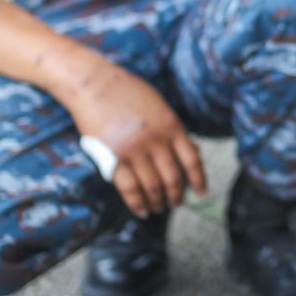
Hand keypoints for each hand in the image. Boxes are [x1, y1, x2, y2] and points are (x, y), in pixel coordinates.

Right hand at [62, 59, 205, 216]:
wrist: (94, 84)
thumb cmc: (128, 92)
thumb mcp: (160, 106)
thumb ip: (175, 129)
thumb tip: (193, 153)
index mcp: (172, 125)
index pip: (192, 160)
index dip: (199, 179)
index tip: (202, 193)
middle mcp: (156, 140)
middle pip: (173, 178)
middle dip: (177, 195)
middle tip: (176, 203)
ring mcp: (134, 150)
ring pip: (153, 187)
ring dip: (158, 202)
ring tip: (159, 208)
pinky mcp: (113, 158)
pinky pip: (129, 189)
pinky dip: (138, 203)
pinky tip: (142, 211)